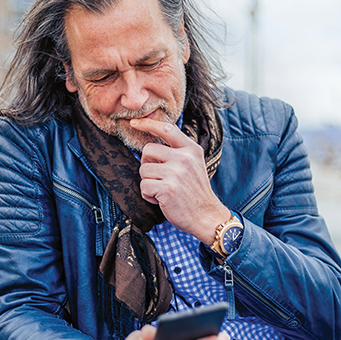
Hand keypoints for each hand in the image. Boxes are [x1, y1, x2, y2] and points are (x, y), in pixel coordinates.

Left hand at [130, 118, 230, 244]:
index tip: (134, 122)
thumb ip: (177, 152)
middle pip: (147, 150)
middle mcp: (184, 158)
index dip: (148, 124)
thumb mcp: (193, 165)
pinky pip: (143, 186)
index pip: (167, 129)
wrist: (206, 217)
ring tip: (163, 190)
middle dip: (147, 165)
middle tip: (159, 178)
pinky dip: (148, 195)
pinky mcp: (167, 188)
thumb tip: (150, 145)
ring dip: (148, 182)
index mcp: (191, 149)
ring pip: (143, 170)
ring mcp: (176, 173)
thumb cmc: (195, 192)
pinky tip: (161, 199)